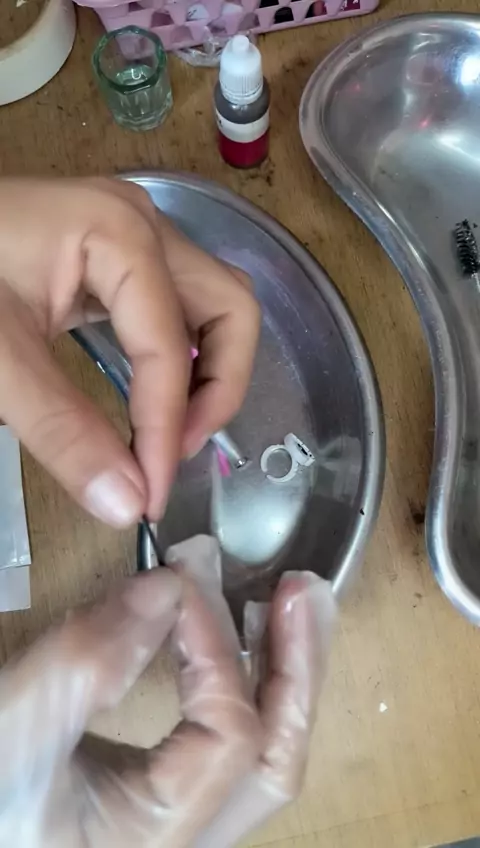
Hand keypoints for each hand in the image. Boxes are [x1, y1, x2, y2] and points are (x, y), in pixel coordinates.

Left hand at [0, 177, 259, 524]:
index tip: (147, 495)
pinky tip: (154, 398)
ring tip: (173, 433)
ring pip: (214, 306)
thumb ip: (61, 430)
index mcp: (118, 234)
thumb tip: (125, 506)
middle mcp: (143, 225)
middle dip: (218, 389)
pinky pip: (178, 309)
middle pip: (229, 308)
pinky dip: (182, 359)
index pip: (167, 347)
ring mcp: (134, 235)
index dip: (165, 430)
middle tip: (177, 451)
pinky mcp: (118, 256)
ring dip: (210, 374)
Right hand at [0, 537, 334, 847]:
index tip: (181, 577)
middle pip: (276, 758)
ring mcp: (179, 817)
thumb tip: (170, 586)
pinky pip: (226, 741)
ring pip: (261, 753)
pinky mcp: (162, 792)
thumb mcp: (20, 725)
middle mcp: (186, 839)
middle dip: (298, 665)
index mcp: (158, 837)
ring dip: (281, 670)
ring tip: (285, 604)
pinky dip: (243, 682)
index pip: (231, 732)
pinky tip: (237, 638)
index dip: (216, 645)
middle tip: (301, 590)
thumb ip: (89, 660)